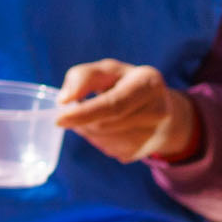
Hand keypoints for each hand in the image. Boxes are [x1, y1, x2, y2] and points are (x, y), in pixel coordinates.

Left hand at [57, 61, 202, 165]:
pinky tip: (108, 128)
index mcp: (148, 84)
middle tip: (73, 113)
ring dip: (88, 131)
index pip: (113, 105)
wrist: (161, 108)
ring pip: (104, 140)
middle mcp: (158, 110)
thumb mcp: (109, 70)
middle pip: (104, 125)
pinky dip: (99, 140)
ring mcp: (153, 135)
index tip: (60, 119)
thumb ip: (83, 77)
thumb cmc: (127, 84)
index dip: (84, 113)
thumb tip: (63, 100)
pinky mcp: (144, 152)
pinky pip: (109, 150)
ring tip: (95, 117)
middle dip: (82, 121)